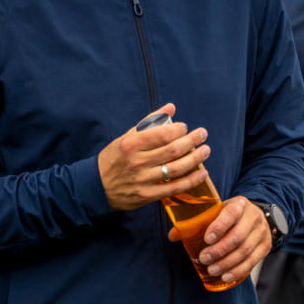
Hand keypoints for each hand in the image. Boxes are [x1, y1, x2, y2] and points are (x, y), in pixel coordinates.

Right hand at [97, 103, 211, 211]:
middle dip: (193, 140)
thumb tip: (171, 108)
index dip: (179, 129)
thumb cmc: (114, 158)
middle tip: (203, 134)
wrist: (96, 187)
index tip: (185, 127)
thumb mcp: (126, 137)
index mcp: (131, 144)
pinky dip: (191, 180)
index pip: (162, 134)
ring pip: (177, 168)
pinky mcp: (147, 195)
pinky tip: (203, 173)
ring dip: (196, 159)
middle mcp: (137, 162)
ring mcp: (143, 180)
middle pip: (173, 150)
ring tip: (206, 150)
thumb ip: (149, 122)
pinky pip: (174, 188)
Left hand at [173, 195, 268, 285]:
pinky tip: (226, 275)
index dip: (219, 227)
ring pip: (245, 251)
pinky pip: (252, 261)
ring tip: (212, 270)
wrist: (256, 216)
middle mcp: (253, 217)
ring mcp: (261, 232)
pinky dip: (238, 270)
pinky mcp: (265, 246)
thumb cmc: (231, 215)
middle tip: (204, 259)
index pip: (230, 214)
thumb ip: (196, 222)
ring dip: (227, 263)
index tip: (206, 239)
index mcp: (239, 205)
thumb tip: (173, 235)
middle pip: (237, 237)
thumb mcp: (217, 211)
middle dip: (219, 251)